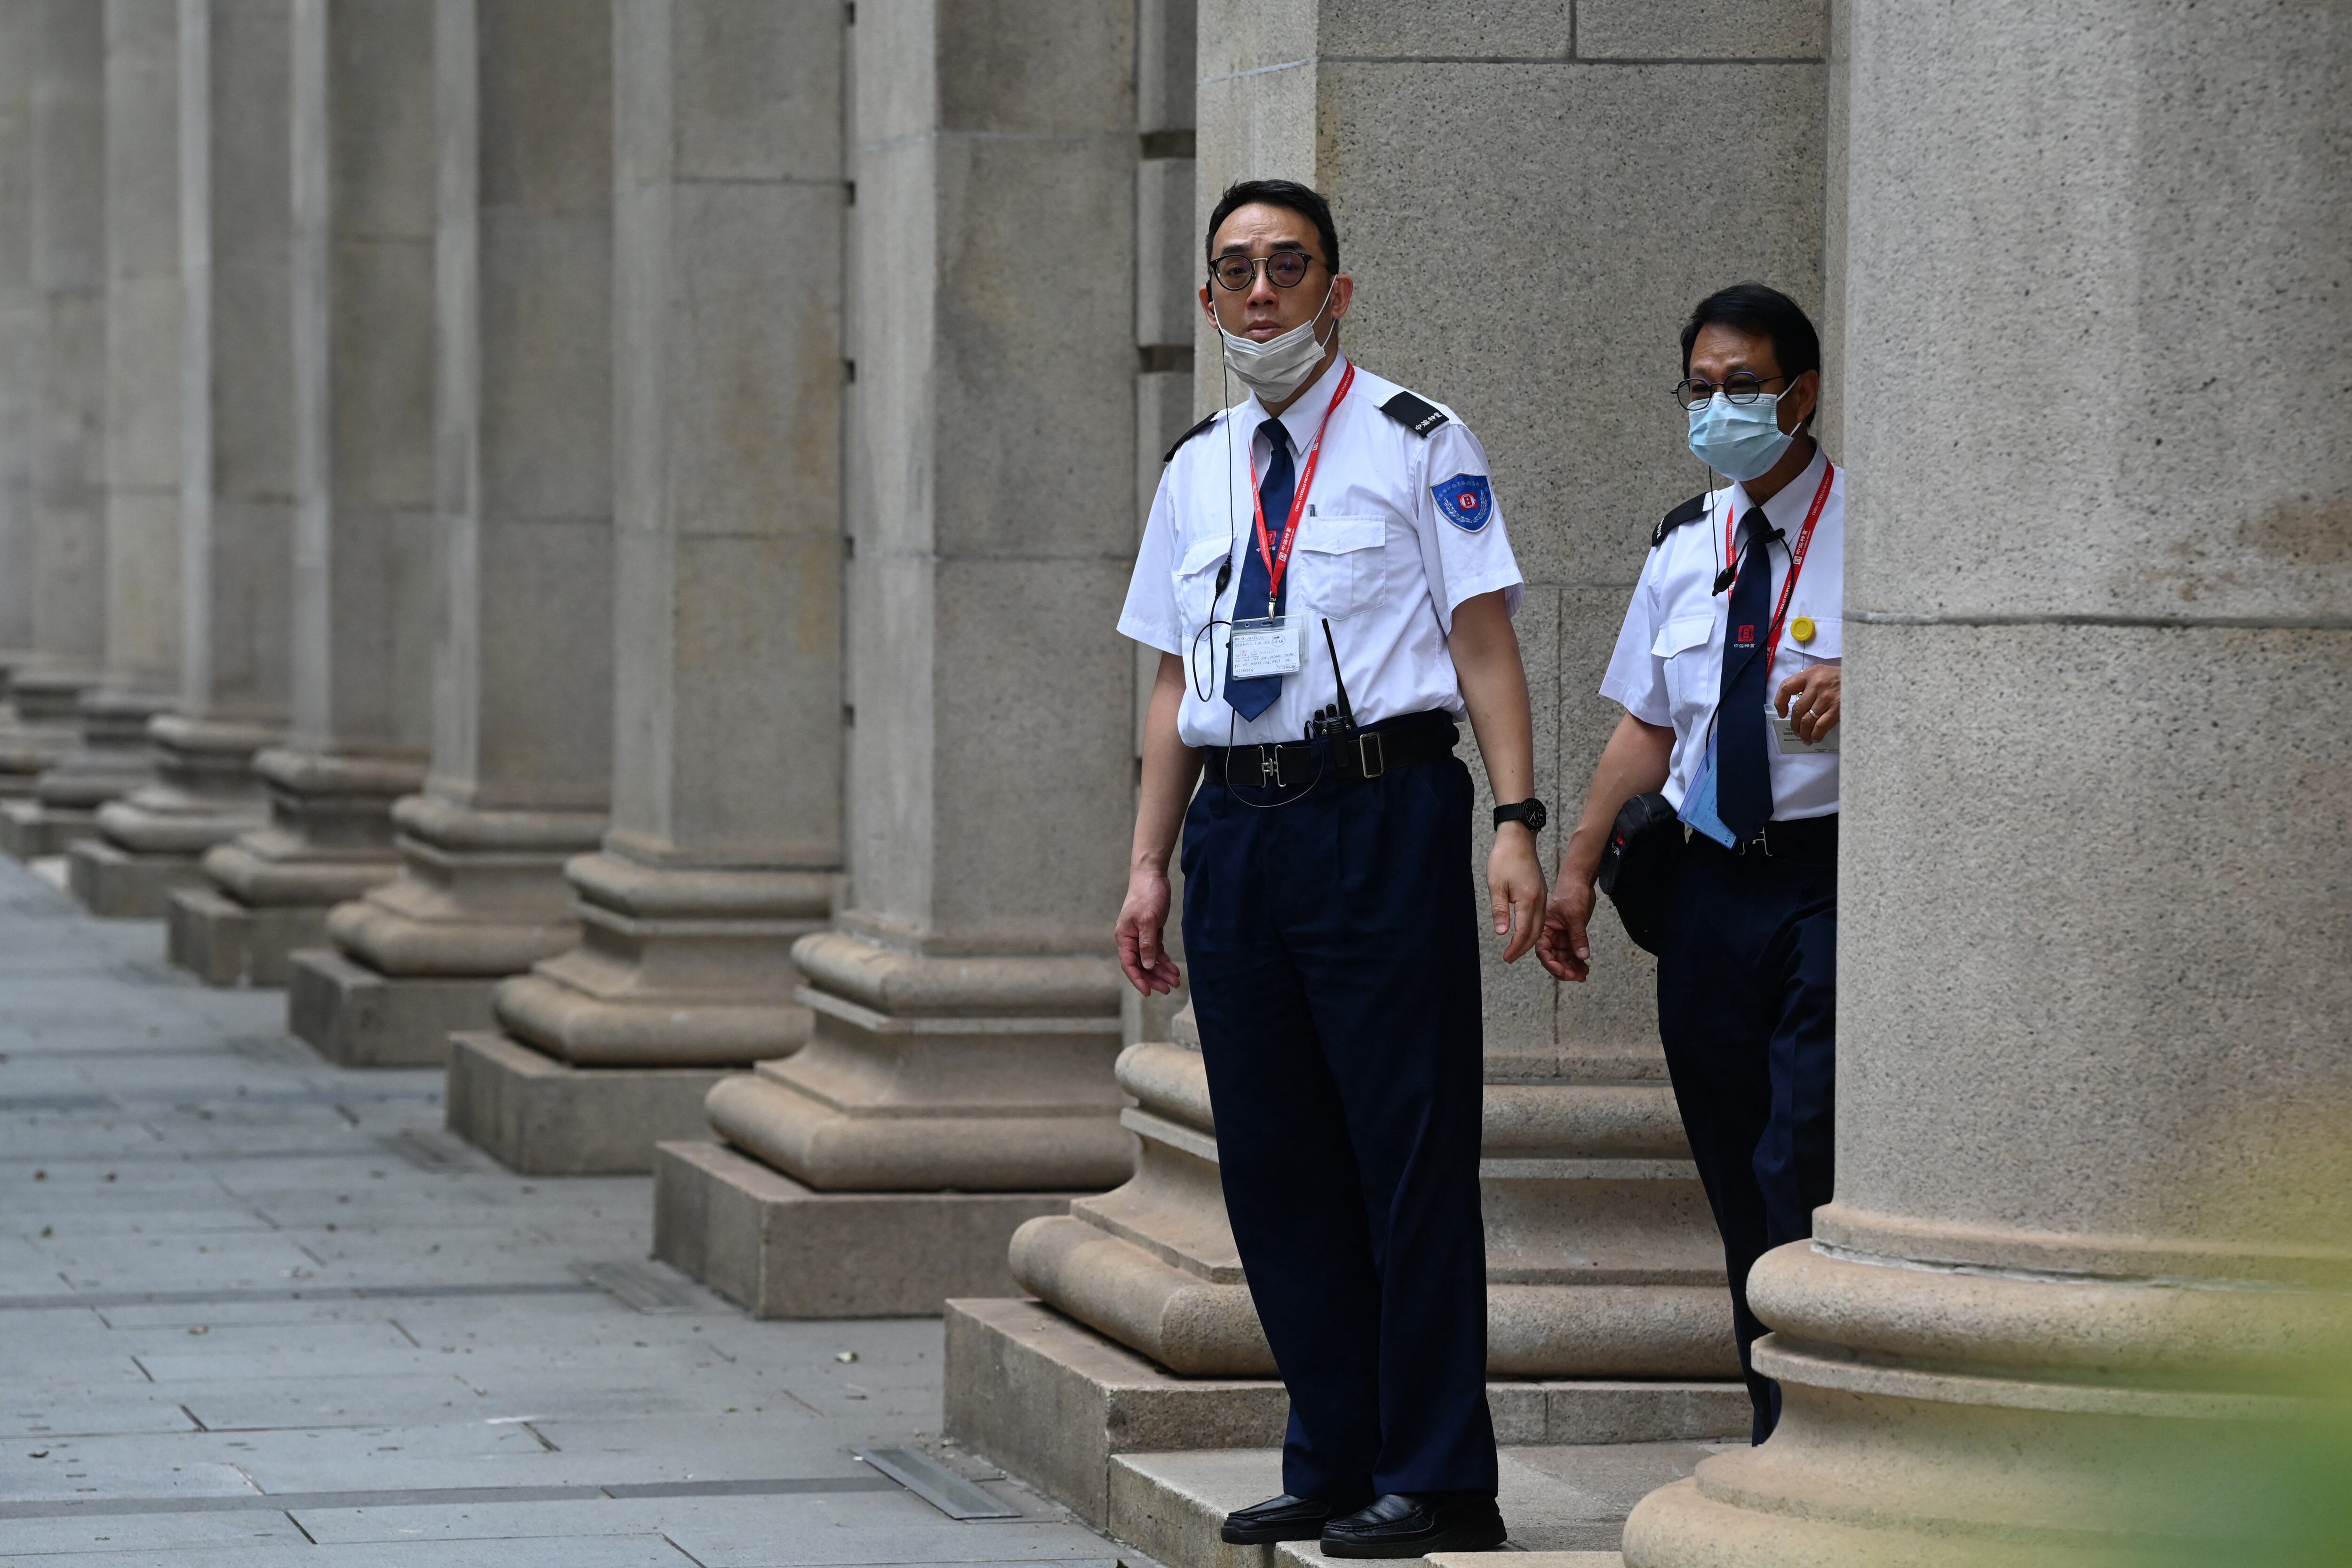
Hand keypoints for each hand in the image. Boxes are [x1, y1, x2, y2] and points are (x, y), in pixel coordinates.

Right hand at [1115, 865, 1181, 995]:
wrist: (1152, 876)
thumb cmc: (1147, 895)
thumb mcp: (1148, 920)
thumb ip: (1147, 944)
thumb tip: (1146, 965)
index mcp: (1124, 937)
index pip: (1129, 964)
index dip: (1138, 979)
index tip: (1148, 992)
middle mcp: (1130, 939)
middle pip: (1140, 965)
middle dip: (1154, 978)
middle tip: (1168, 989)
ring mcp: (1141, 936)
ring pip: (1150, 960)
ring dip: (1162, 971)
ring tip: (1175, 981)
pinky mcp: (1152, 931)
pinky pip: (1157, 951)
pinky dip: (1165, 961)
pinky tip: (1174, 969)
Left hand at [1486, 825, 1547, 963]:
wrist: (1518, 838)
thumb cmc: (1505, 858)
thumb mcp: (1496, 885)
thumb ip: (1500, 910)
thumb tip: (1502, 932)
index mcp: (1529, 899)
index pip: (1524, 931)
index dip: (1516, 947)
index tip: (1507, 957)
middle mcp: (1540, 900)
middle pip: (1536, 932)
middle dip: (1524, 947)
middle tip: (1510, 957)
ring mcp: (1543, 895)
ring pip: (1541, 925)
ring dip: (1530, 939)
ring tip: (1516, 948)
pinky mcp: (1541, 891)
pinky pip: (1541, 916)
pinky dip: (1533, 928)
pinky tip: (1523, 930)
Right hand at [1536, 869, 1595, 982]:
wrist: (1580, 882)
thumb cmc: (1572, 894)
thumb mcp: (1575, 917)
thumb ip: (1578, 937)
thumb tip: (1582, 957)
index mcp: (1544, 929)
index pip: (1543, 951)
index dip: (1551, 964)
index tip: (1563, 971)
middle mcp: (1550, 935)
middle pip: (1553, 959)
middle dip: (1564, 969)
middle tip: (1577, 976)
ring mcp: (1561, 937)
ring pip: (1563, 958)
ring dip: (1572, 968)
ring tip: (1583, 975)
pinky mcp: (1571, 936)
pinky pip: (1572, 953)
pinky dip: (1578, 962)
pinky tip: (1585, 969)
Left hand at [1776, 663, 1840, 743]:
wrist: (1862, 677)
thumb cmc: (1840, 677)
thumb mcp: (1821, 673)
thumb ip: (1807, 684)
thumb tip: (1795, 707)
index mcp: (1809, 675)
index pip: (1786, 687)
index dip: (1780, 702)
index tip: (1782, 714)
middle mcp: (1816, 685)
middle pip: (1798, 710)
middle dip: (1795, 725)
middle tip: (1797, 732)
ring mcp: (1827, 697)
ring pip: (1807, 720)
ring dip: (1804, 733)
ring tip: (1805, 738)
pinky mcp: (1838, 708)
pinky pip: (1821, 725)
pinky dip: (1816, 734)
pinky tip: (1815, 738)